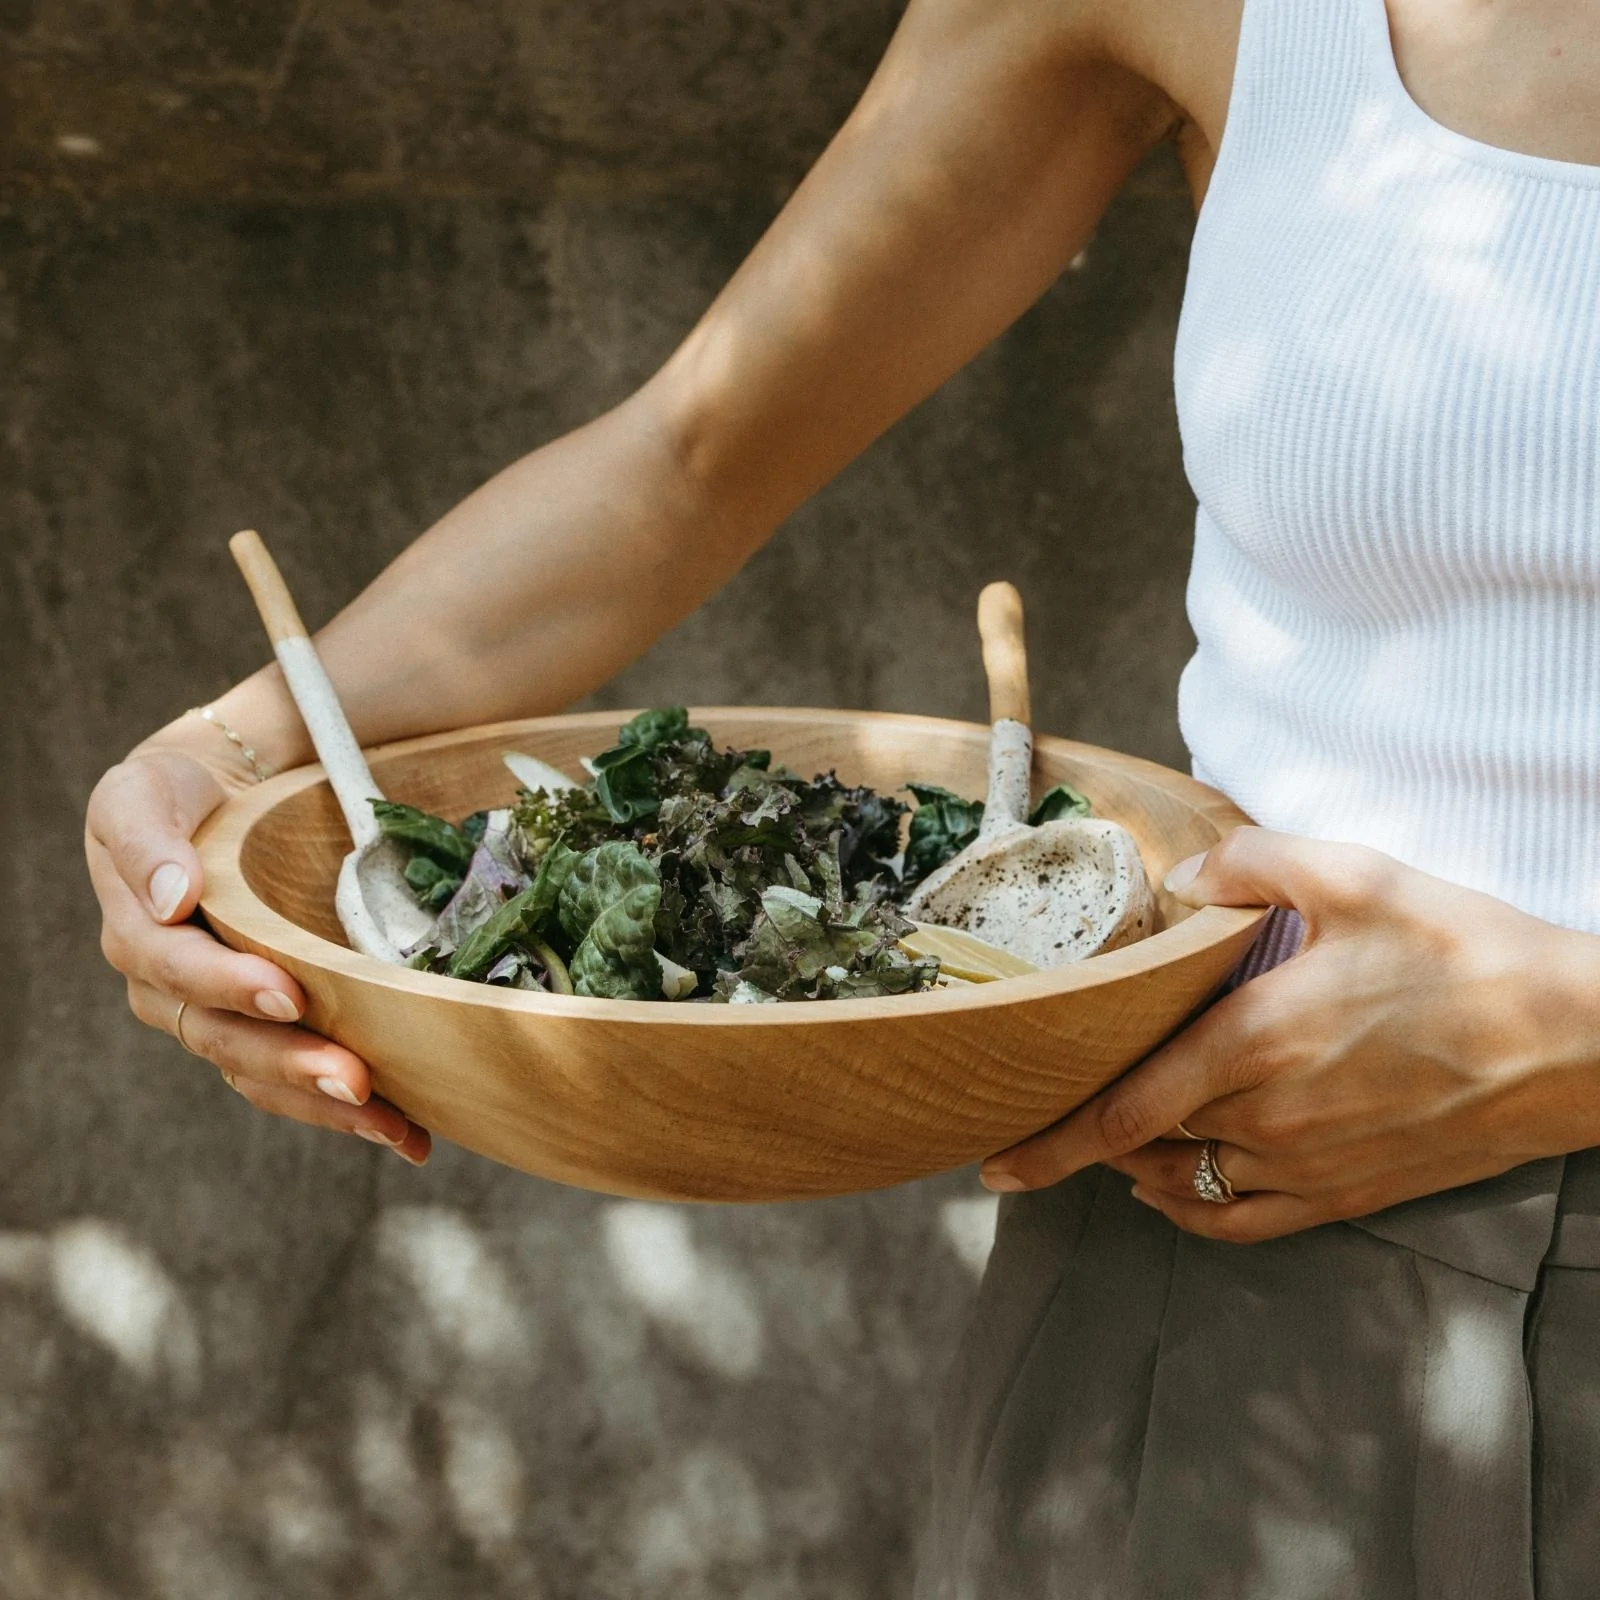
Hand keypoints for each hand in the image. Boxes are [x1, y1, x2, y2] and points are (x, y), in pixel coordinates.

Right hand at [86, 727, 430, 1163]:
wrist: (214, 805)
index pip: (179, 971)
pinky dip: (347, 1113)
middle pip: (226, 1040)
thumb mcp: (142, 795)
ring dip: (325, 1104)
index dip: (230, 986)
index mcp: (141, 935)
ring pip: (263, 1075)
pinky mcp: (267, 1032)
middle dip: (292, 1064)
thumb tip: (172, 896)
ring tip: (391, 1125)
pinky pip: (296, 1081)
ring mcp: (220, 1018)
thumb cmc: (177, 798)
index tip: (289, 994)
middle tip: (356, 1080)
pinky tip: (407, 1133)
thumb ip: (145, 840)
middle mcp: (172, 991)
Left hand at [980, 828, 1599, 1239]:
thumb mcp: (1355, 876)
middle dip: (1081, 1143)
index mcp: (1254, 1042)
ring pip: (1185, 1186)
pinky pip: (1245, 1222)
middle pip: (1141, 1147)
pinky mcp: (1351, 1193)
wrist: (1579, 1040)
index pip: (1121, 1109)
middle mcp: (1269, 1118)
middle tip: (1040, 1123)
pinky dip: (1195, 1210)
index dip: (1050, 1142)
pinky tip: (1174, 1189)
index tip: (993, 1164)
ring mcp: (1311, 1166)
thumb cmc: (1466, 953)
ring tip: (1105, 1140)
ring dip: (1135, 1167)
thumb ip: (1252, 864)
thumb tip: (1183, 877)